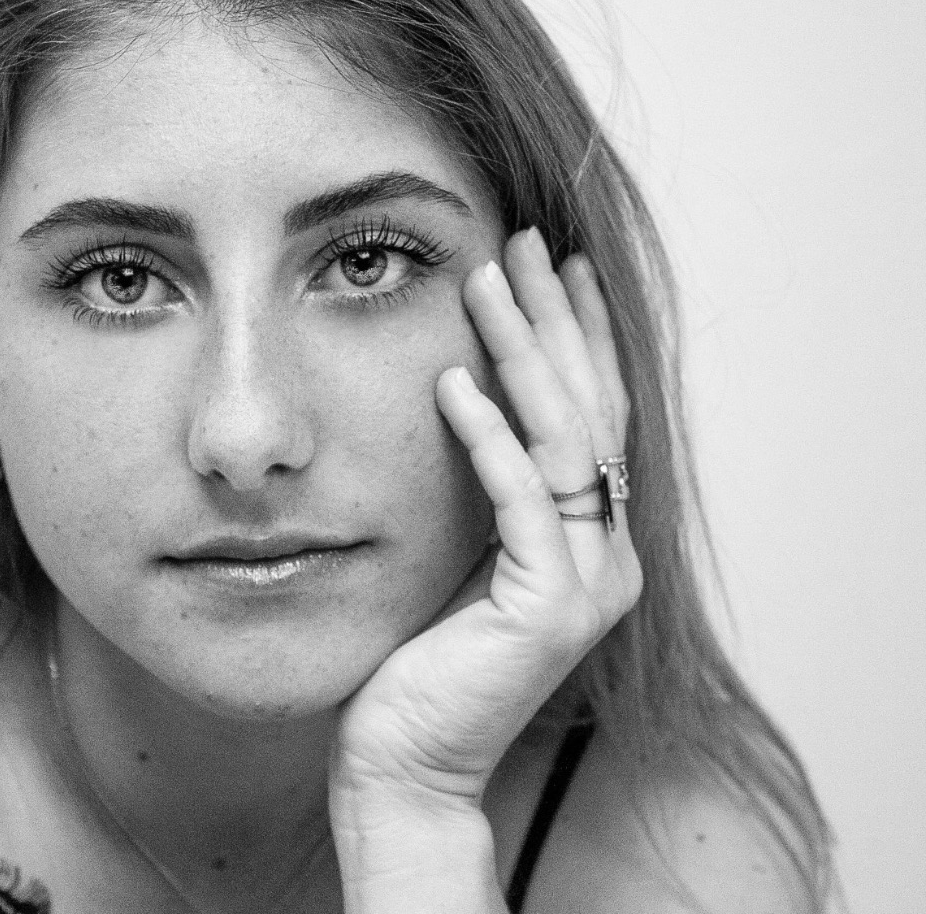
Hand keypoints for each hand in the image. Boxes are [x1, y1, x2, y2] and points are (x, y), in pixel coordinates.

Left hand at [331, 227, 642, 811]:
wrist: (402, 765)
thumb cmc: (414, 661)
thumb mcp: (453, 553)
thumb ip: (478, 490)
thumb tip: (453, 391)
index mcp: (585, 540)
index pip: (592, 414)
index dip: (578, 335)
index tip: (553, 264)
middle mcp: (604, 556)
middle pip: (591, 408)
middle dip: (558, 319)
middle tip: (524, 241)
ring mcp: (585, 585)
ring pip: (567, 441)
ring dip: (525, 354)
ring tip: (488, 282)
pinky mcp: (547, 611)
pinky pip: (524, 503)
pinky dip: (491, 438)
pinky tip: (455, 382)